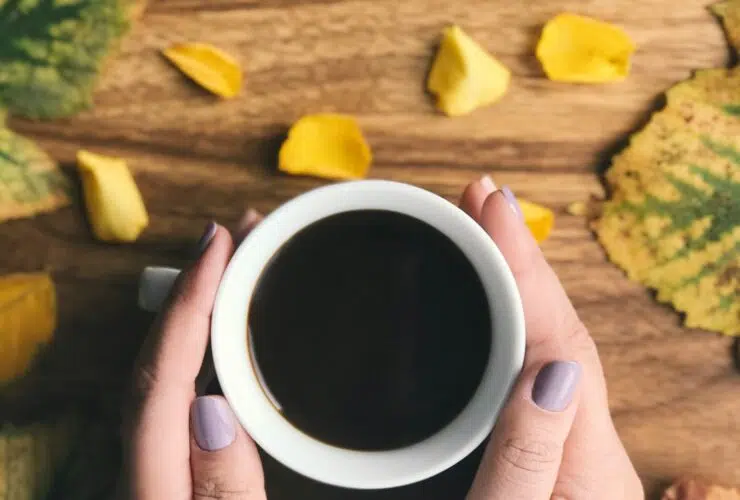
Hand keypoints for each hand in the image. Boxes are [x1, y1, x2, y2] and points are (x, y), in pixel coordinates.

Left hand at [119, 210, 266, 499]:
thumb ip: (225, 490)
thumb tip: (212, 410)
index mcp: (151, 484)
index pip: (163, 377)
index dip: (190, 301)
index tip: (218, 242)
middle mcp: (144, 464)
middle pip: (160, 358)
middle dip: (196, 285)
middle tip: (241, 230)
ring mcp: (156, 464)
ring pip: (170, 369)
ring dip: (204, 308)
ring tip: (245, 261)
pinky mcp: (172, 466)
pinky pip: (183, 388)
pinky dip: (208, 343)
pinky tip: (233, 328)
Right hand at [460, 177, 642, 498]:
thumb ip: (531, 459)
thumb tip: (549, 369)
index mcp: (585, 461)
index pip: (558, 341)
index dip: (523, 268)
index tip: (489, 204)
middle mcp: (586, 444)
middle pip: (557, 328)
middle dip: (519, 257)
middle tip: (479, 197)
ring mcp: (569, 444)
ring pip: (544, 343)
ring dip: (512, 280)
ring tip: (479, 229)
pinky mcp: (547, 449)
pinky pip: (529, 368)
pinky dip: (508, 322)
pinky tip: (483, 302)